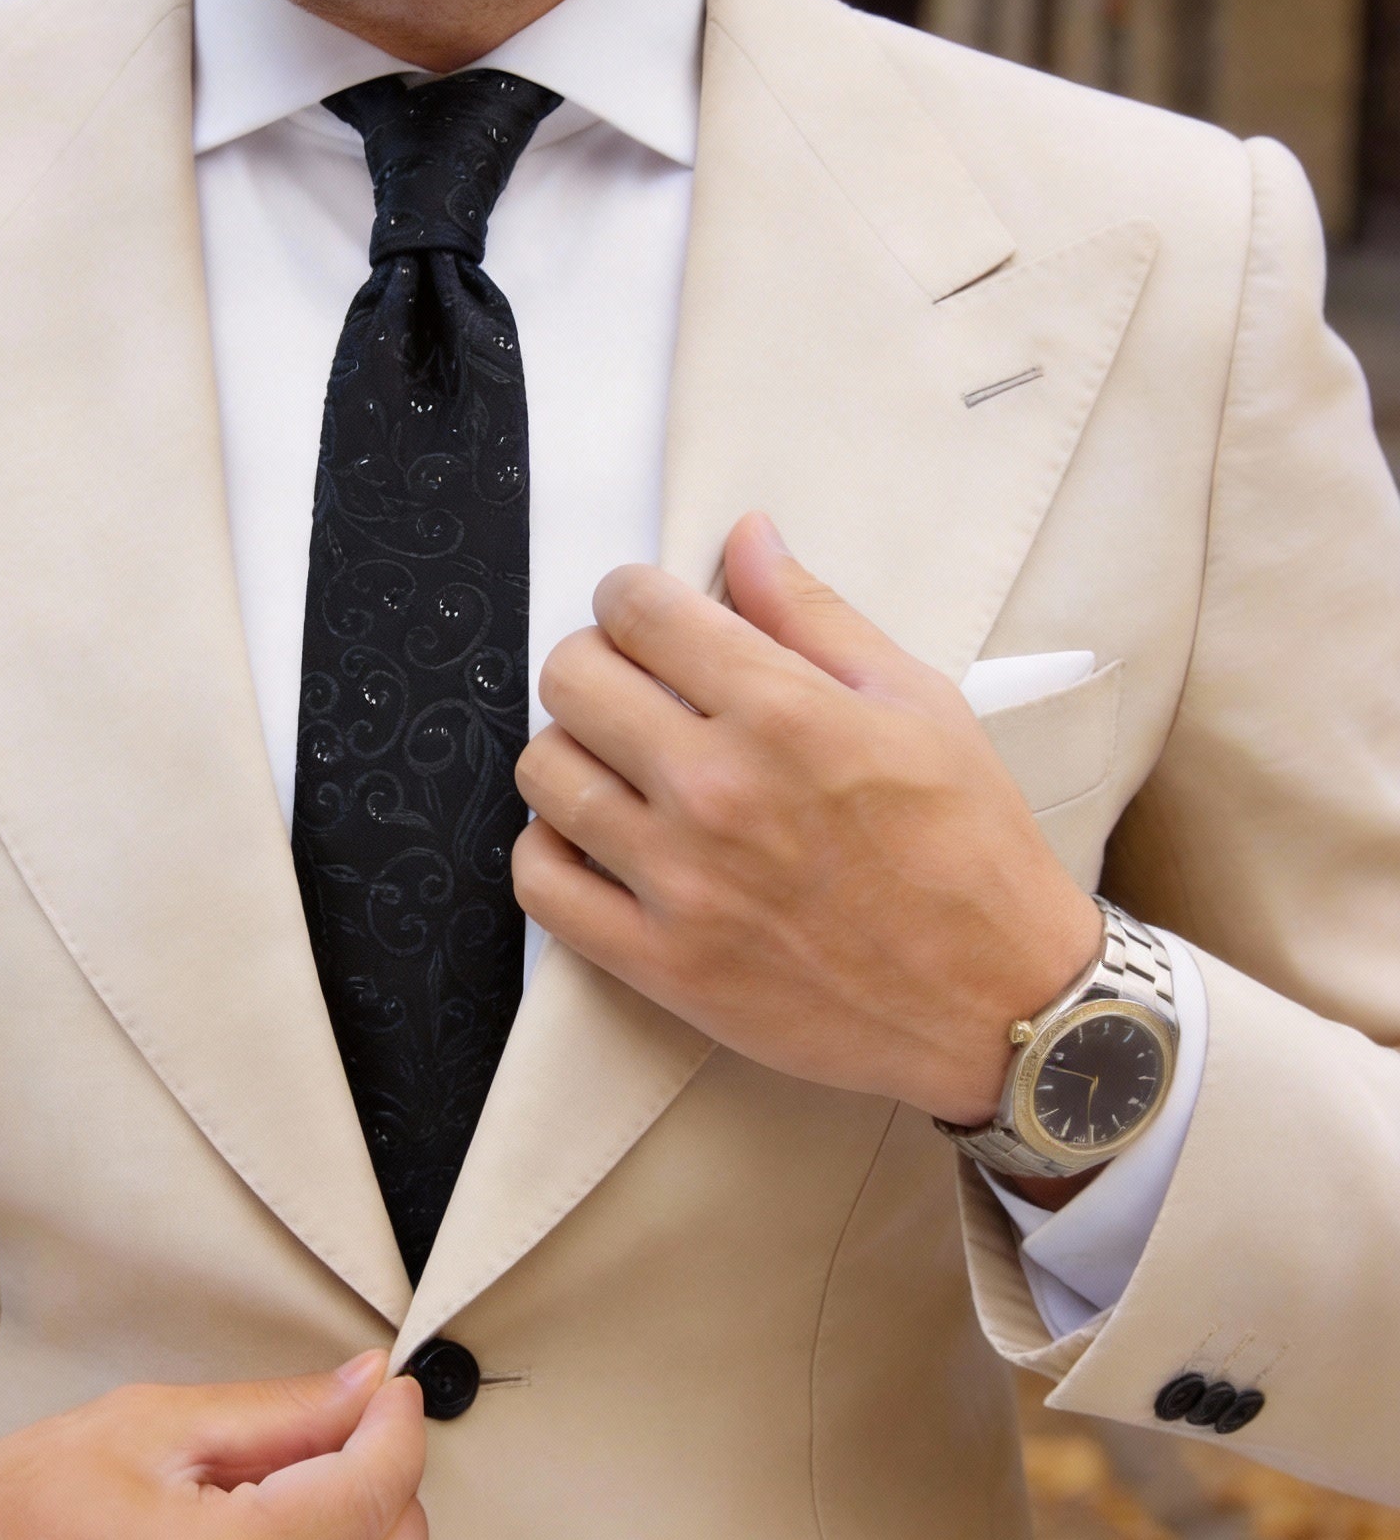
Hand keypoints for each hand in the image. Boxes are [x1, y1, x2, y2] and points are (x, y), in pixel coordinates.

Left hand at [512, 512, 1102, 1126]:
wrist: (999, 1002)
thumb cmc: (969, 852)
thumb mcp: (918, 703)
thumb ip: (815, 616)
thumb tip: (747, 538)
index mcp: (783, 713)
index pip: (639, 611)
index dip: (629, 597)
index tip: (643, 614)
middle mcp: (717, 790)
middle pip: (572, 680)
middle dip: (593, 662)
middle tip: (630, 686)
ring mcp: (680, 881)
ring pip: (545, 774)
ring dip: (569, 753)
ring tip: (616, 765)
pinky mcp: (660, 962)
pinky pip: (541, 884)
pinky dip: (549, 851)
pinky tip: (594, 840)